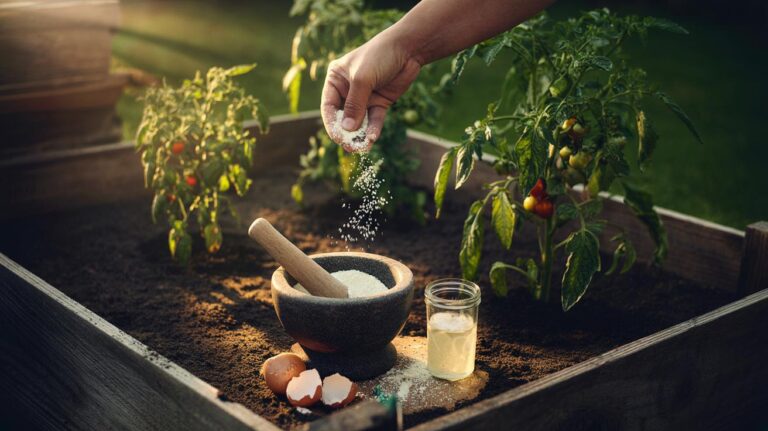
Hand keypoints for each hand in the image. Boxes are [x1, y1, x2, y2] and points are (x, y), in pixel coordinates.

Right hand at [321, 31, 420, 151]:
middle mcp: (347, 90)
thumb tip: (347, 130)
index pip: (329, 107)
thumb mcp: (363, 79)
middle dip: (347, 133)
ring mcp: (364, 98)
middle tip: (350, 147)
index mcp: (336, 80)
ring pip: (359, 122)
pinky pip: (374, 120)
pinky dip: (373, 130)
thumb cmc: (379, 56)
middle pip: (343, 117)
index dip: (332, 124)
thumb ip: (355, 104)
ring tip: (361, 148)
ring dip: (360, 135)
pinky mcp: (380, 103)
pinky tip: (372, 138)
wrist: (407, 49)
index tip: (338, 138)